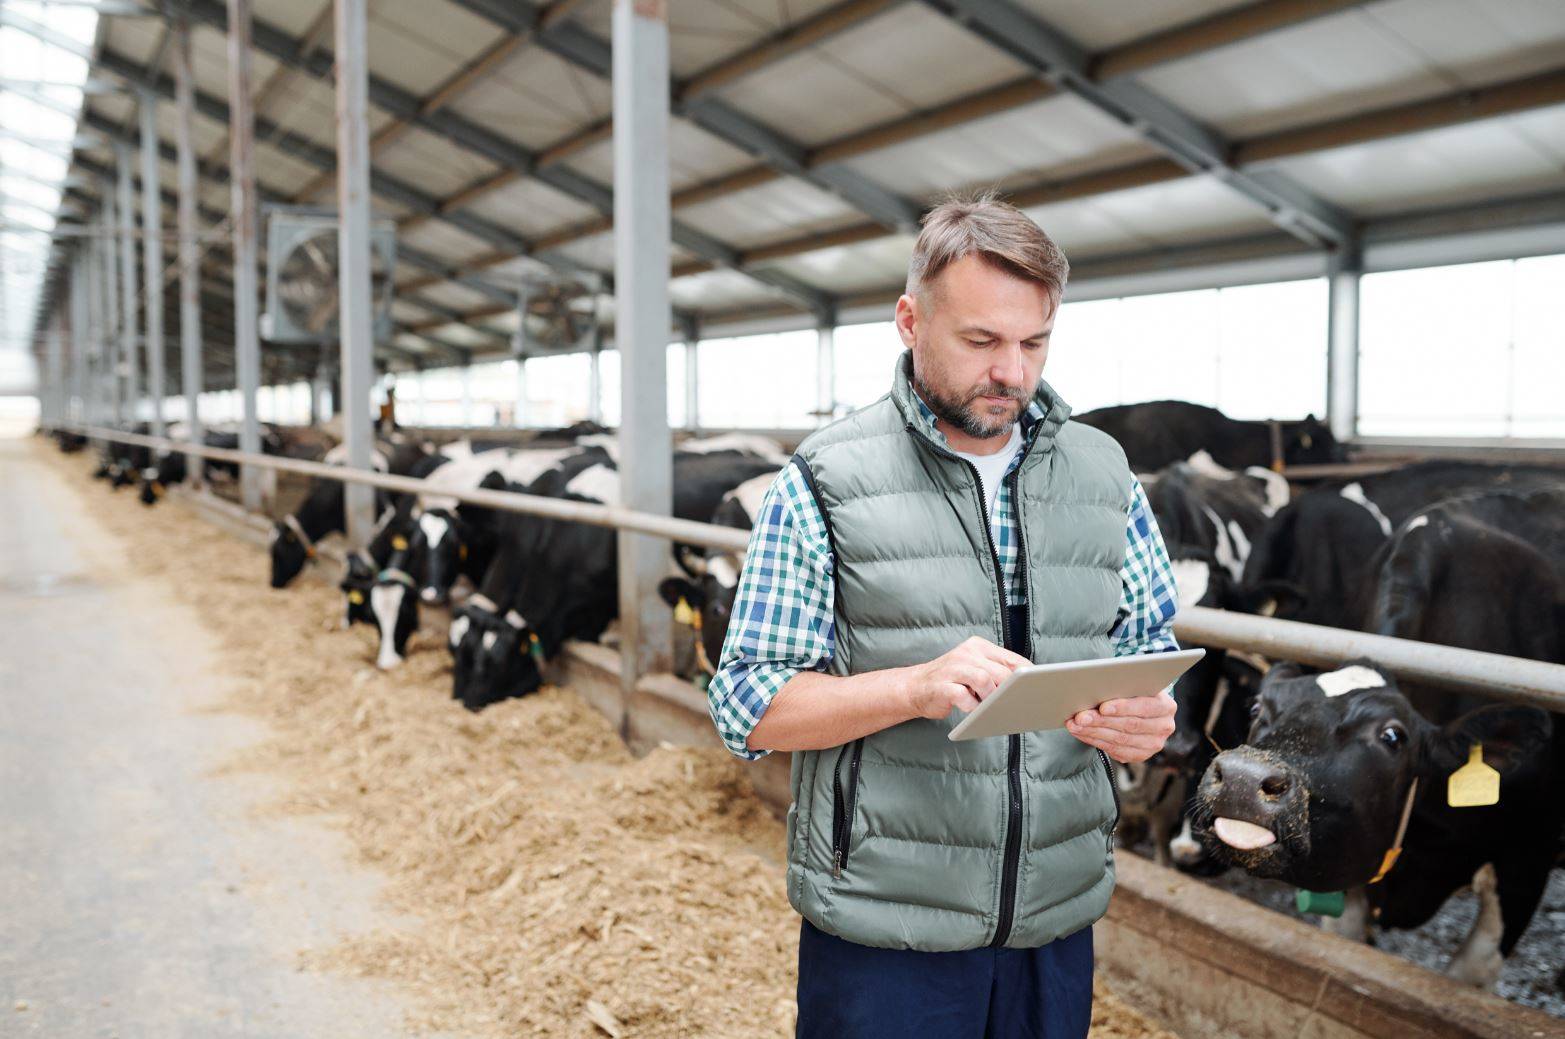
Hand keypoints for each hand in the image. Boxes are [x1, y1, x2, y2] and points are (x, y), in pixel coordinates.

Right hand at [905, 636, 1029, 719]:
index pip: (1013, 660)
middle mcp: (966, 653)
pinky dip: (972, 707)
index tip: (1038, 691)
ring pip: (984, 680)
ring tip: (988, 706)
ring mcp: (953, 668)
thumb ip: (997, 673)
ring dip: (990, 698)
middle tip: (1012, 704)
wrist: (914, 687)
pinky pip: (964, 697)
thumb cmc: (951, 681)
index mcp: (978, 647)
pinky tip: (972, 709)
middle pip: (1001, 671)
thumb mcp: (975, 669)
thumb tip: (1026, 688)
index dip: (1028, 677)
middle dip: (1010, 691)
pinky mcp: (942, 686)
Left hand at [1066, 688, 1176, 762]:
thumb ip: (1123, 686)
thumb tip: (1097, 687)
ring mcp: (1153, 744)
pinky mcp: (1140, 755)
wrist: (1140, 710)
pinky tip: (1080, 733)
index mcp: (1166, 706)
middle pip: (1129, 725)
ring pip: (1120, 739)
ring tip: (1075, 724)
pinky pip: (1114, 750)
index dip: (1123, 707)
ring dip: (1093, 732)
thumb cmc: (1133, 692)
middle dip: (1101, 721)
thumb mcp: (1134, 685)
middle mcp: (1164, 727)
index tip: (1102, 707)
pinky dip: (1094, 740)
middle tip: (1080, 717)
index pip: (1145, 707)